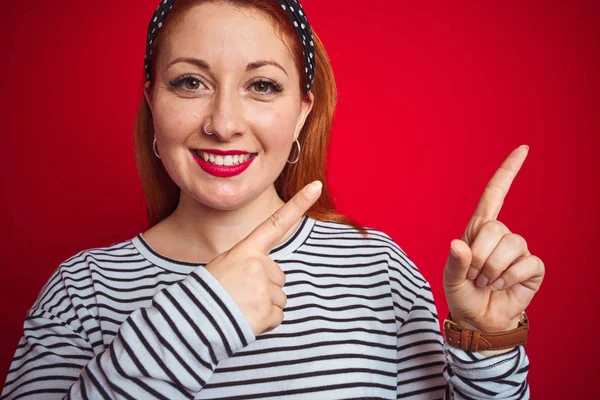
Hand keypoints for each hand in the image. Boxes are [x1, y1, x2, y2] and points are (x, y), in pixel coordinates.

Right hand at [204, 181, 322, 335]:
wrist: (192, 322)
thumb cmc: (207, 293)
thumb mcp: (225, 266)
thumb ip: (250, 264)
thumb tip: (271, 278)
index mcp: (247, 250)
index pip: (276, 222)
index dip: (298, 203)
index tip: (316, 186)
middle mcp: (259, 265)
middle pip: (279, 276)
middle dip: (265, 288)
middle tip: (240, 294)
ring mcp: (264, 288)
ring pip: (279, 298)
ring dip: (264, 306)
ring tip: (239, 307)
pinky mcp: (267, 311)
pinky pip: (277, 317)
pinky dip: (264, 322)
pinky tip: (245, 320)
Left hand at [443, 146, 544, 332]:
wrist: (479, 320)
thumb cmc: (462, 294)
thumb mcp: (450, 279)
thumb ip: (454, 262)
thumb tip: (458, 245)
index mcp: (478, 230)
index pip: (495, 194)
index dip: (508, 171)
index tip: (524, 148)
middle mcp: (500, 235)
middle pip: (497, 227)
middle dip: (481, 255)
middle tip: (475, 275)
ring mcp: (518, 250)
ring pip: (512, 245)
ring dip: (494, 270)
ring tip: (487, 282)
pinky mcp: (532, 267)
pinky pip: (526, 264)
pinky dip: (510, 278)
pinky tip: (502, 286)